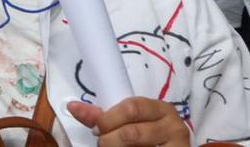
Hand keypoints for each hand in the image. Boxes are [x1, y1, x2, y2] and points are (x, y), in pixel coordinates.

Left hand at [67, 97, 189, 146]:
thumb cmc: (145, 134)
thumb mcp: (127, 122)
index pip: (132, 108)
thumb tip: (72, 106)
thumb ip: (102, 116)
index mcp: (161, 109)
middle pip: (132, 133)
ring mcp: (177, 145)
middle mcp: (173, 125)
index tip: (96, 129)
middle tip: (102, 142)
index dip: (108, 119)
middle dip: (109, 139)